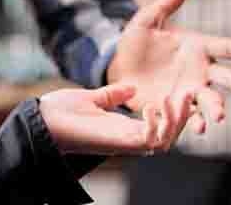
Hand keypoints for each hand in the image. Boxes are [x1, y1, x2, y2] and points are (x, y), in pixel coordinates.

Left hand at [38, 84, 194, 154]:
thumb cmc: (61, 112)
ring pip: (164, 142)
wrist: (40, 120)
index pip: (160, 126)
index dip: (175, 112)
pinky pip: (147, 142)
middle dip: (183, 117)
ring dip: (175, 121)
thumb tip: (130, 88)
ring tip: (176, 99)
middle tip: (190, 94)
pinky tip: (154, 105)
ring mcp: (123, 143)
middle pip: (169, 136)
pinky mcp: (117, 143)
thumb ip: (112, 95)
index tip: (184, 91)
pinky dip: (155, 125)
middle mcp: (128, 139)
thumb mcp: (92, 98)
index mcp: (124, 128)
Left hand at [107, 0, 230, 135]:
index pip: (230, 48)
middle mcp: (200, 71)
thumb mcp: (148, 20)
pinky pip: (189, 115)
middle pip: (230, 79)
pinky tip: (200, 128)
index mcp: (199, 47)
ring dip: (217, 108)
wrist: (117, 68)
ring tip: (219, 116)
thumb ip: (166, 4)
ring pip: (211, 100)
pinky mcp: (175, 106)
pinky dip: (196, 122)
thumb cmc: (135, 42)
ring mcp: (189, 90)